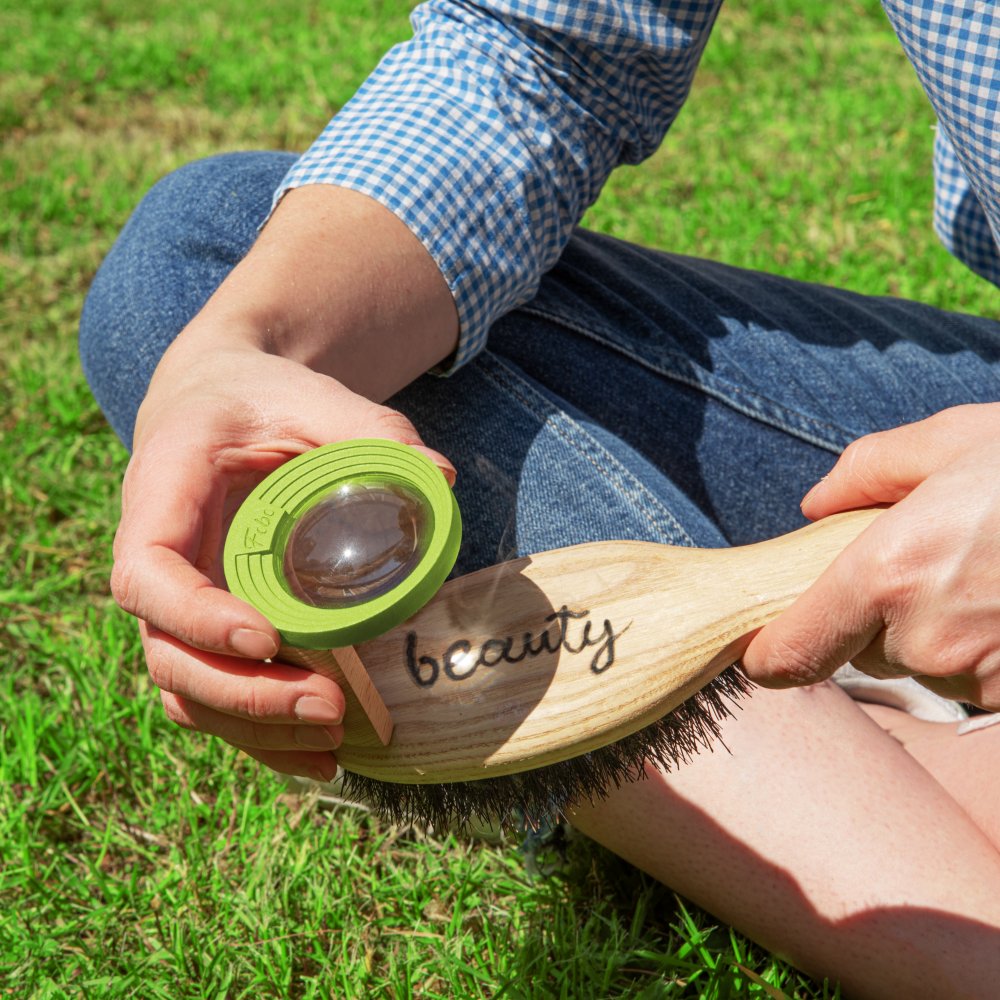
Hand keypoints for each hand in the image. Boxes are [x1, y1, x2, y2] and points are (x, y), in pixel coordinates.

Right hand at [113, 332, 455, 780]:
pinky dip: (261, 734)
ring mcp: (179, 604)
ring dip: (256, 728)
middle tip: (330, 709)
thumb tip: (441, 478)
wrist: (222, 406)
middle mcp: (158, 562)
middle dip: (243, 695)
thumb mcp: (311, 395)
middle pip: (168, 655)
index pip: (147, 574)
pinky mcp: (210, 629)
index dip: (197, 617)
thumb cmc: (262, 398)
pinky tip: (321, 757)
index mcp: (161, 496)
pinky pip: (218, 696)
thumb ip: (369, 430)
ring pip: (189, 692)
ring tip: (336, 741)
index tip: (265, 637)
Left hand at [741, 404, 999, 709]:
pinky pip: (971, 679)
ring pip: (919, 665)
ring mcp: (979, 676)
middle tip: (919, 560)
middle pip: (857, 649)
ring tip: (979, 570)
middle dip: (871, 613)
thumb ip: (865, 471)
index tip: (759, 648)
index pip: (791, 654)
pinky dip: (978, 646)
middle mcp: (927, 638)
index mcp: (887, 574)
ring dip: (931, 630)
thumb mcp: (951, 439)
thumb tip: (812, 507)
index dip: (767, 656)